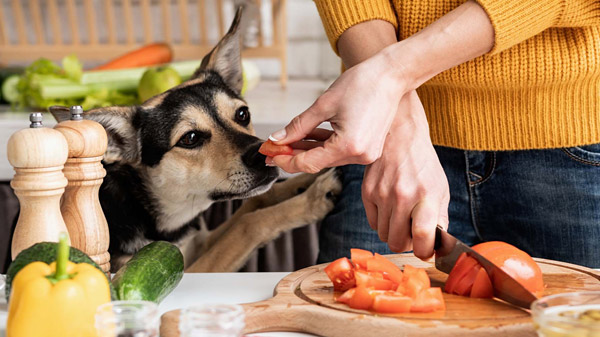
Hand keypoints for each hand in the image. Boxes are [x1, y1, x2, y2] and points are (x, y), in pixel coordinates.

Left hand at [269, 53, 407, 173]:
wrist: (392, 75)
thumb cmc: (362, 83)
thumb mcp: (324, 104)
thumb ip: (298, 126)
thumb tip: (278, 139)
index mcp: (348, 146)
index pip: (308, 163)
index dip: (286, 160)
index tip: (269, 154)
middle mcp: (360, 155)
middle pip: (318, 162)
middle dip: (293, 155)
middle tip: (272, 149)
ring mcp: (366, 154)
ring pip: (328, 157)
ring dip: (307, 150)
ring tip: (286, 141)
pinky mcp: (368, 148)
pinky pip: (339, 151)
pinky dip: (323, 145)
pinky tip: (307, 138)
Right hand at [362, 91, 449, 258]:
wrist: (400, 136)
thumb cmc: (423, 163)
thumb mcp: (440, 188)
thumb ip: (440, 218)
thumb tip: (437, 245)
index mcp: (426, 196)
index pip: (423, 237)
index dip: (424, 251)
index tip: (426, 250)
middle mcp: (402, 196)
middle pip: (397, 243)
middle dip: (406, 244)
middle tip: (412, 233)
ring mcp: (382, 194)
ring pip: (384, 235)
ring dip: (393, 232)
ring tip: (402, 218)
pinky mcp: (367, 192)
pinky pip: (373, 222)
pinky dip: (382, 222)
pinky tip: (390, 208)